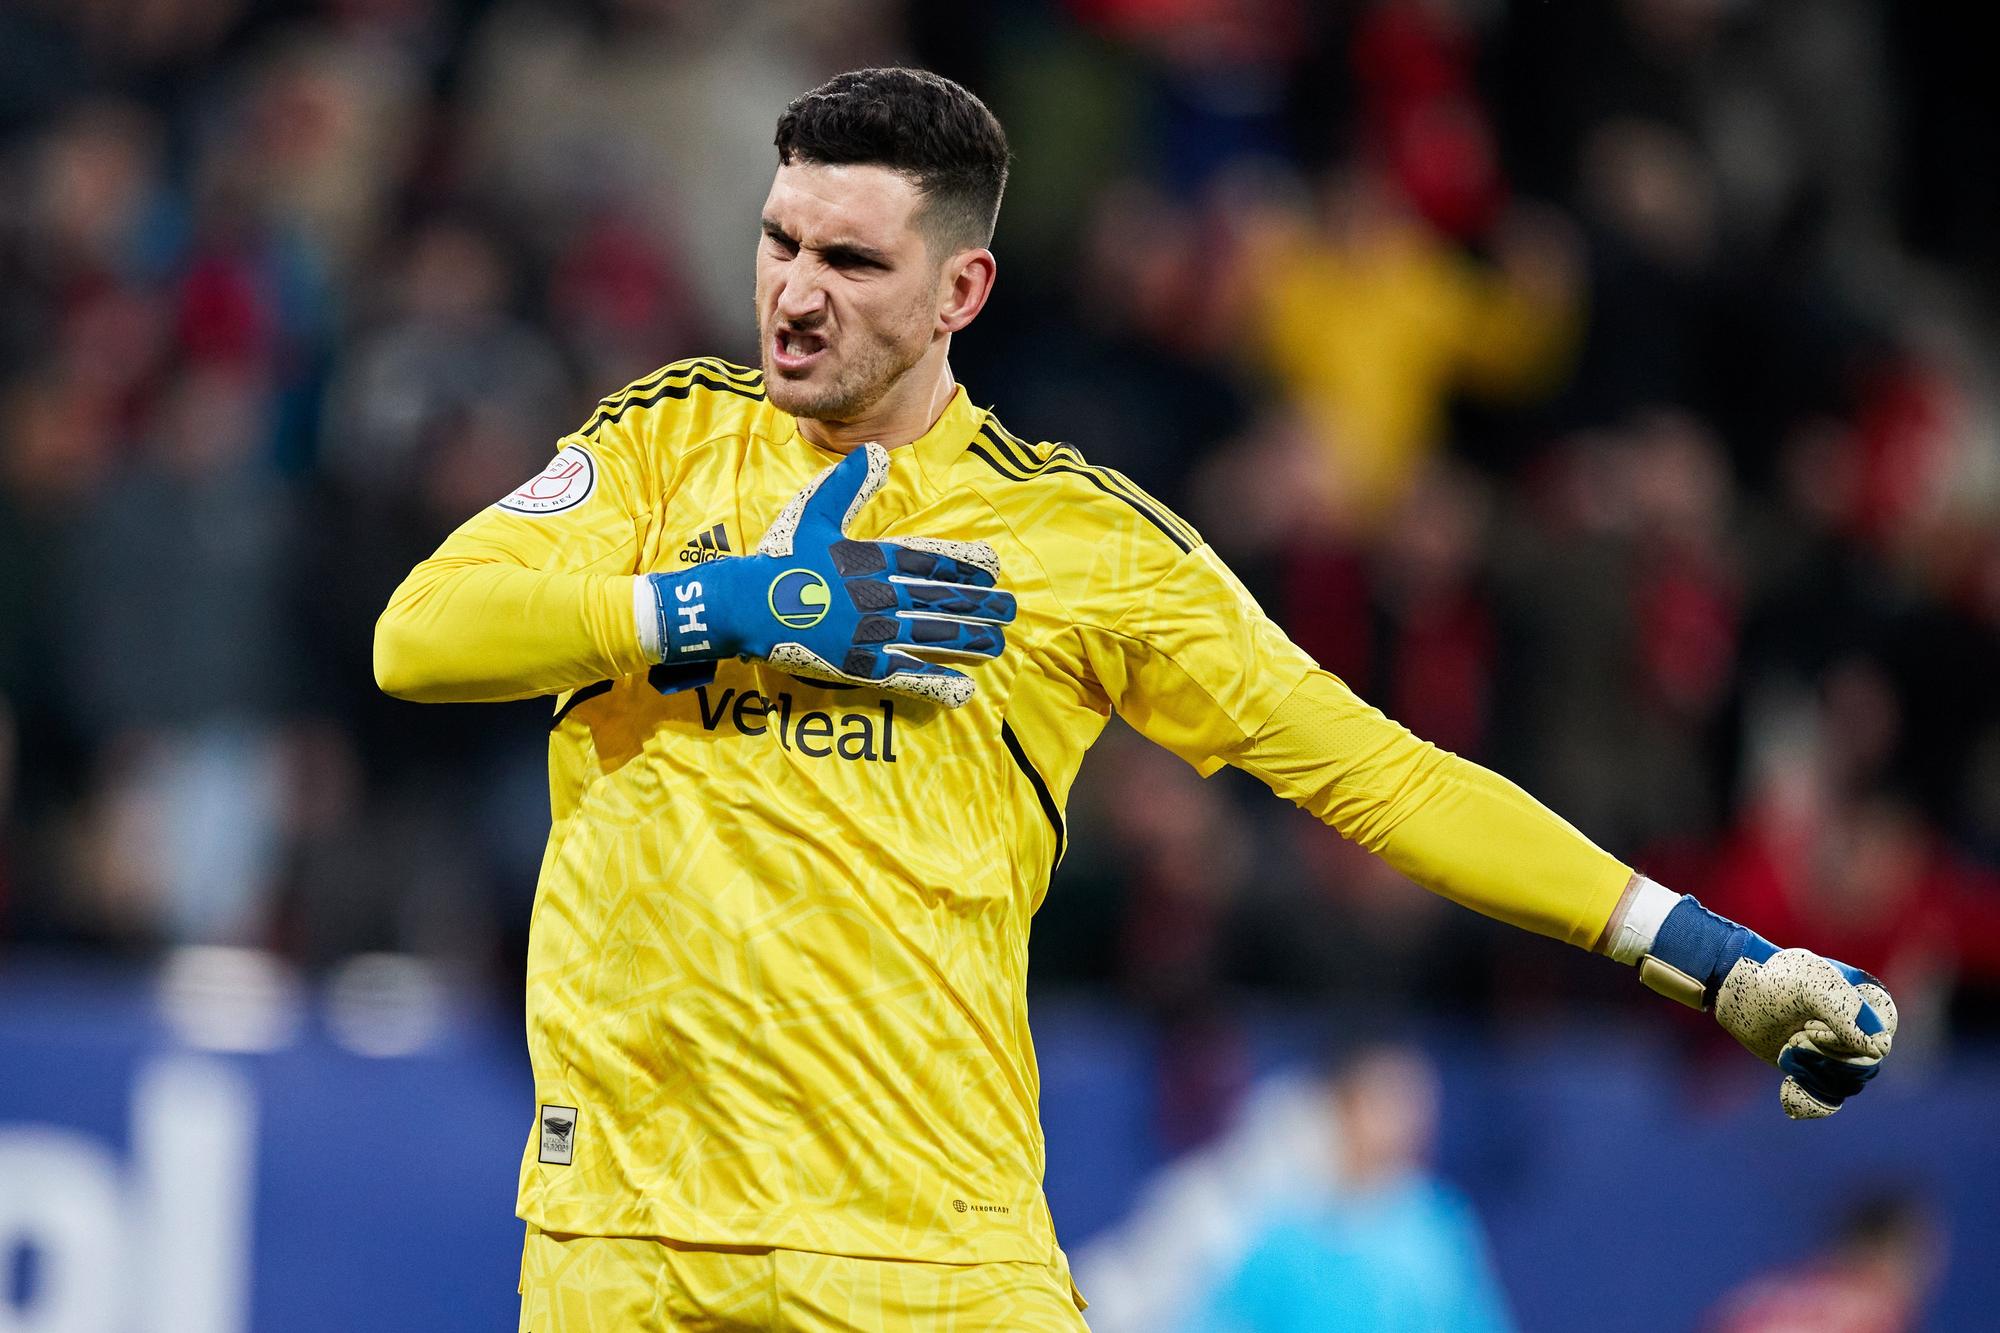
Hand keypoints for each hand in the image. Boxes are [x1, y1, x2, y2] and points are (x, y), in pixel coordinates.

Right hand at [644, 442, 1015, 706]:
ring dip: (970, 639)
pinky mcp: (860, 665)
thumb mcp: (814, 512)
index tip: (993, 569)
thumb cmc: (778, 557)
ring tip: (998, 641)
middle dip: (979, 604)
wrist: (744, 604)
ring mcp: (873, 633)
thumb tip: (877, 451)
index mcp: (872, 559)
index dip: (965, 565)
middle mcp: (880, 595)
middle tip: (1010, 608)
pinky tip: (965, 688)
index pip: (930, 560)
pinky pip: (908, 675)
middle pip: (941, 599)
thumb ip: (849, 485)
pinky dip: (939, 682)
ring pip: (933, 635)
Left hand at [1640, 895, 1896, 1118]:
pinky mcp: (1817, 1069)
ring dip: (1814, 1072)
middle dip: (1827, 1057)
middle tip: (1795, 1038)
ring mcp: (1839, 1052)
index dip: (1847, 1041)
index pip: (1881, 1039)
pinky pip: (1830, 1099)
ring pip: (1848, 1084)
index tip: (1810, 1028)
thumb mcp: (1810, 988)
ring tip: (1788, 1049)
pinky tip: (1789, 1088)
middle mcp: (1860, 1030)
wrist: (1739, 993)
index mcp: (1868, 1003)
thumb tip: (1876, 1050)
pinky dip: (1811, 1100)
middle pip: (1865, 1067)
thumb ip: (1844, 1015)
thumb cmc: (1775, 982)